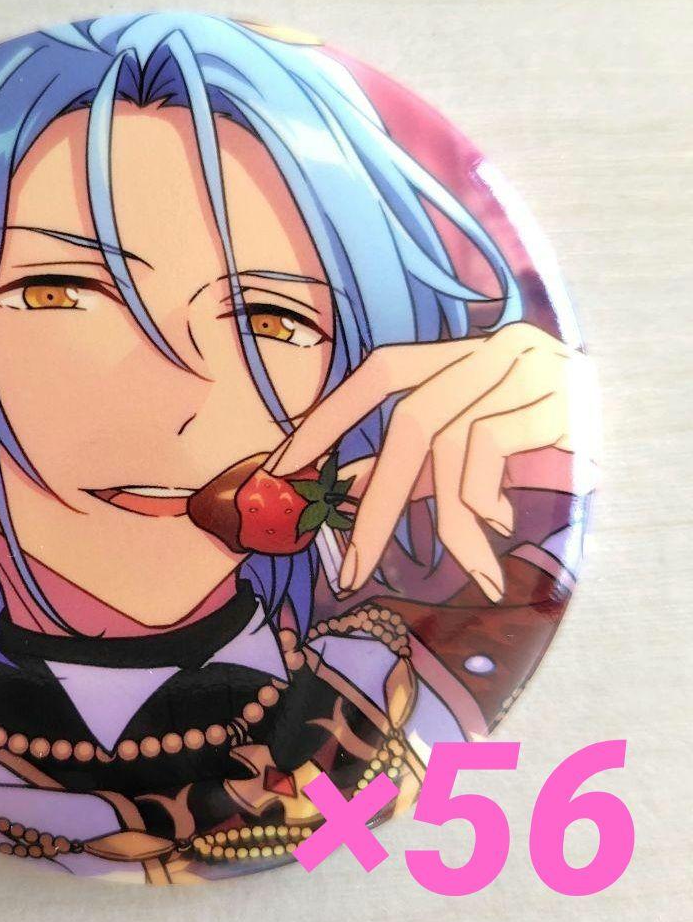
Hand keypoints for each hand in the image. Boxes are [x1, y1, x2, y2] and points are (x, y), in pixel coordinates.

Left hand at [269, 323, 598, 601]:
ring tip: (468, 571)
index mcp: (457, 352)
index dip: (330, 417)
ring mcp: (525, 369)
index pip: (381, 371)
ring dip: (449, 523)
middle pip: (410, 421)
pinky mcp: (558, 399)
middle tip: (352, 570)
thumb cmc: (542, 432)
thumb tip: (348, 493)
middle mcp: (488, 350)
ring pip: (452, 446)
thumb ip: (418, 457)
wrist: (637, 411)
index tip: (283, 465)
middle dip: (375, 502)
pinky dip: (484, 504)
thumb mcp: (476, 438)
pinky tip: (502, 529)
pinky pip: (492, 455)